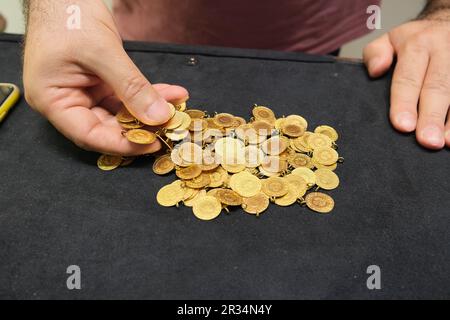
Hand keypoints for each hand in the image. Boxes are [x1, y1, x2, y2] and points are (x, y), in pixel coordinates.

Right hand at [23, 0, 187, 155]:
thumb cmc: (68, 16)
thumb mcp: (102, 53)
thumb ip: (131, 87)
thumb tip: (158, 116)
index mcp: (53, 100)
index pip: (88, 135)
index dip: (121, 144)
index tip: (151, 144)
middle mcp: (67, 101)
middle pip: (107, 127)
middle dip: (141, 127)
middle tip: (170, 126)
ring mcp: (84, 92)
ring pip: (121, 112)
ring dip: (149, 110)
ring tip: (176, 107)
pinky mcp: (99, 83)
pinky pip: (126, 96)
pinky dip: (147, 95)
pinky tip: (170, 94)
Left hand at [364, 17, 449, 149]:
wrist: (447, 22)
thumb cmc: (414, 41)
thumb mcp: (389, 39)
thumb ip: (375, 53)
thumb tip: (376, 70)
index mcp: (417, 44)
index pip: (408, 77)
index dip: (405, 102)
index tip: (403, 126)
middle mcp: (443, 50)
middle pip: (437, 86)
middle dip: (432, 116)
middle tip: (427, 141)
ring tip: (447, 142)